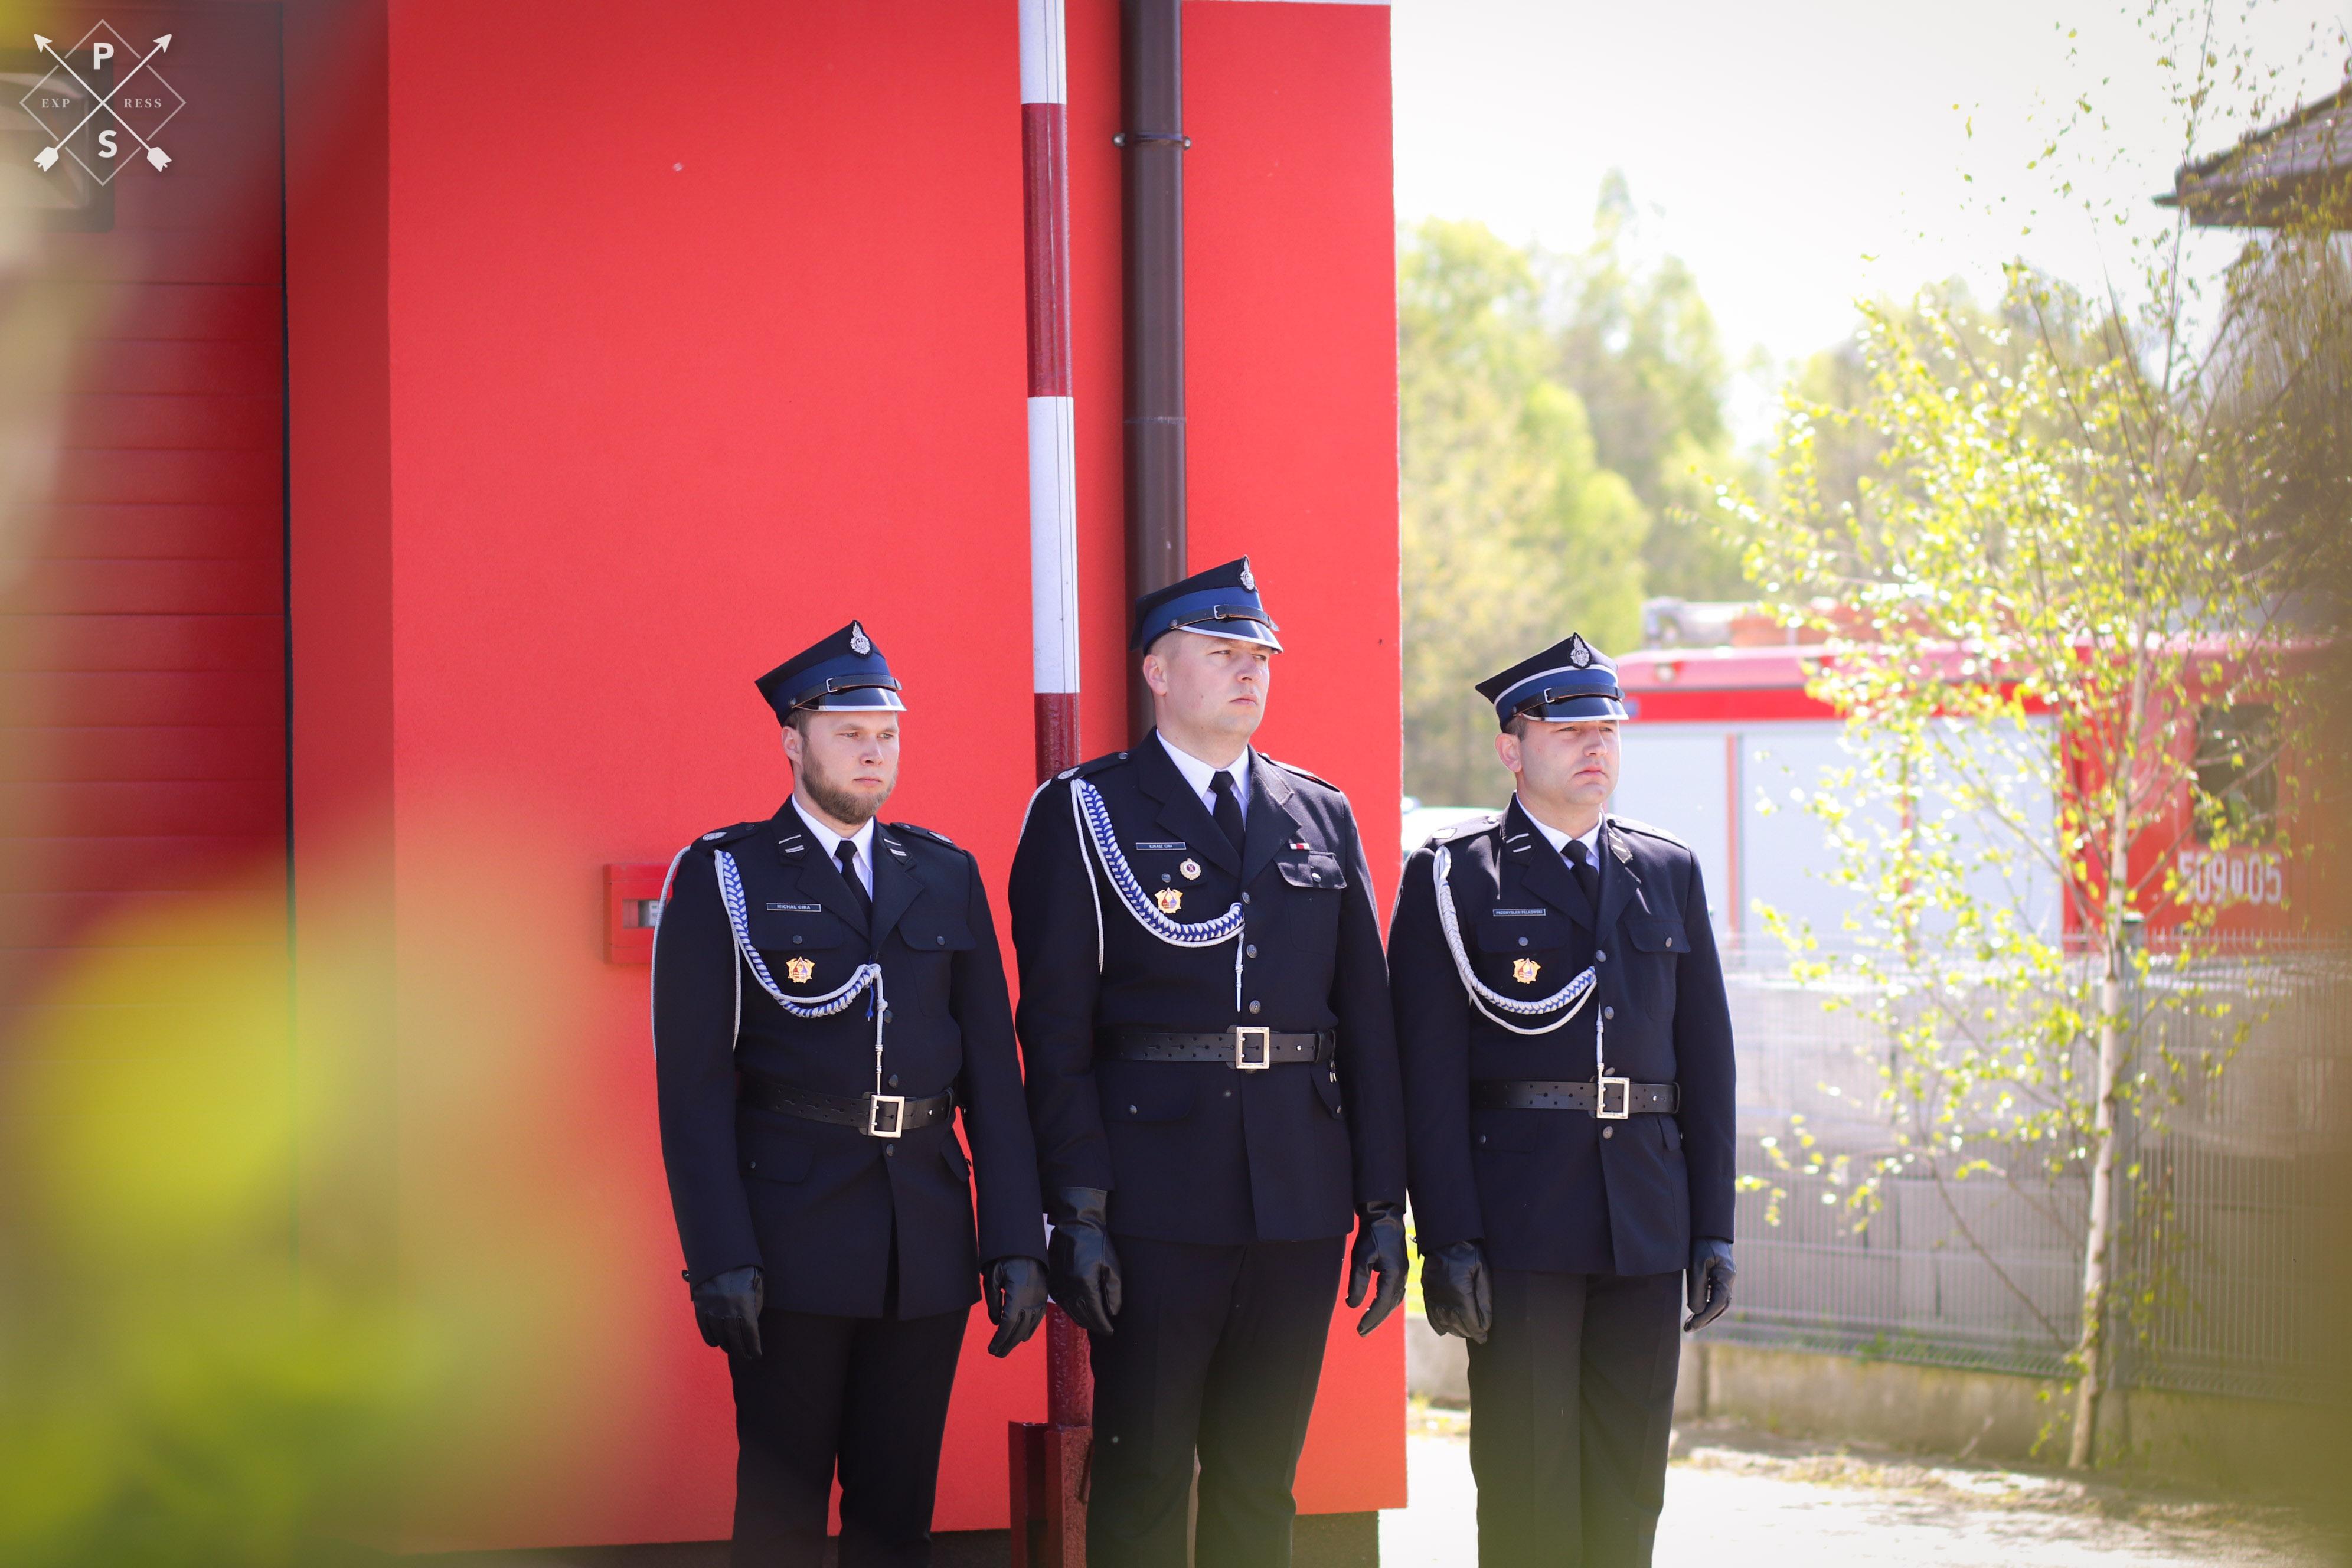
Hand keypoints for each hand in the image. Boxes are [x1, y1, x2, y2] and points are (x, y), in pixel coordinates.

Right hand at [690, 1265, 763, 1357]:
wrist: (720, 1254)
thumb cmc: (744, 1269)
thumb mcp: (757, 1285)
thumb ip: (756, 1306)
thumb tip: (753, 1325)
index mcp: (744, 1303)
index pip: (751, 1334)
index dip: (754, 1347)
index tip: (757, 1356)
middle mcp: (728, 1309)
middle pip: (735, 1339)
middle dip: (742, 1351)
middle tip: (746, 1358)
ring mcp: (712, 1308)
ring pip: (719, 1336)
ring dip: (726, 1345)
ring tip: (732, 1348)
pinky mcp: (700, 1305)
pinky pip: (705, 1329)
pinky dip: (711, 1338)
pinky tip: (717, 1342)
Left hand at [985, 1256, 1049, 1356]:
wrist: (1026, 1245)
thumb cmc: (1005, 1258)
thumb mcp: (993, 1277)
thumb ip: (993, 1301)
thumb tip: (995, 1322)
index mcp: (1018, 1294)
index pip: (1009, 1323)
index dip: (1000, 1338)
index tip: (991, 1349)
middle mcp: (1032, 1298)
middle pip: (1019, 1329)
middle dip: (1007, 1343)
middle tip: (996, 1354)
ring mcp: (1040, 1298)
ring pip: (1029, 1325)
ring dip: (1017, 1339)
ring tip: (1005, 1349)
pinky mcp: (1044, 1296)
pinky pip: (1038, 1318)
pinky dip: (1030, 1329)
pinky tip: (1022, 1337)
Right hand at [1046, 1187, 1122, 1336]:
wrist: (1074, 1226)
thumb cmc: (1097, 1243)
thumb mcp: (1111, 1266)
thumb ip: (1113, 1292)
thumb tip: (1113, 1312)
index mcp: (1085, 1285)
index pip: (1095, 1314)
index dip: (1103, 1325)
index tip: (1111, 1331)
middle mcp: (1069, 1288)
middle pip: (1082, 1316)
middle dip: (1094, 1325)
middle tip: (1104, 1329)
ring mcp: (1058, 1285)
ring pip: (1071, 1312)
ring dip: (1083, 1319)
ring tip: (1094, 1322)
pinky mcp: (1052, 1281)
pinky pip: (1061, 1303)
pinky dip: (1071, 1310)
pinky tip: (1079, 1311)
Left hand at [1347, 1201, 1409, 1335]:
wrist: (1384, 1217)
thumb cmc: (1371, 1235)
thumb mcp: (1360, 1258)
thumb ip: (1358, 1283)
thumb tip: (1352, 1305)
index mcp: (1393, 1275)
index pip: (1382, 1304)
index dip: (1371, 1318)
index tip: (1359, 1328)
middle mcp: (1401, 1277)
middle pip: (1389, 1306)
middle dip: (1376, 1321)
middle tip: (1362, 1332)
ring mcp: (1403, 1274)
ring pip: (1393, 1301)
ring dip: (1381, 1314)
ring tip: (1367, 1324)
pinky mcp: (1399, 1270)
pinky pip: (1394, 1293)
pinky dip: (1385, 1304)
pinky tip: (1377, 1308)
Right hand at [1421, 1239, 1491, 1343]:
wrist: (1445, 1239)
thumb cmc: (1468, 1253)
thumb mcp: (1482, 1273)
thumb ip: (1484, 1299)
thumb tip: (1486, 1323)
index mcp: (1461, 1294)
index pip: (1471, 1322)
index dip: (1478, 1333)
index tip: (1484, 1338)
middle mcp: (1445, 1299)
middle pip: (1458, 1325)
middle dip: (1469, 1332)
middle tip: (1478, 1334)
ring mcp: (1434, 1296)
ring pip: (1445, 1323)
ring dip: (1456, 1330)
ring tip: (1465, 1331)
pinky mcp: (1427, 1292)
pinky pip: (1431, 1315)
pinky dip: (1439, 1325)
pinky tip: (1446, 1329)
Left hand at [1684, 1238, 1734, 1331]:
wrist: (1708, 1228)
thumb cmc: (1702, 1243)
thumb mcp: (1696, 1263)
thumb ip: (1697, 1287)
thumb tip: (1695, 1310)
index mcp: (1726, 1276)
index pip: (1717, 1304)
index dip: (1704, 1317)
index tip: (1690, 1326)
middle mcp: (1729, 1280)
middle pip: (1720, 1307)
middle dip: (1705, 1320)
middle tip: (1687, 1329)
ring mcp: (1726, 1279)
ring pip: (1719, 1304)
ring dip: (1706, 1315)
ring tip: (1690, 1325)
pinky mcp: (1720, 1277)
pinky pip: (1716, 1297)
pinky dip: (1707, 1306)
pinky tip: (1696, 1312)